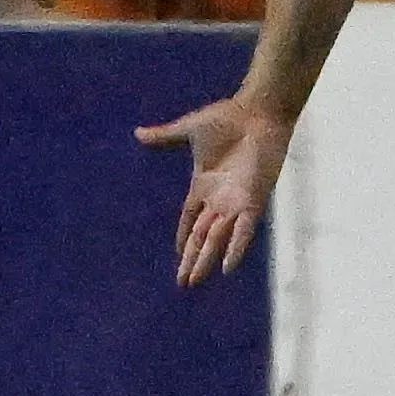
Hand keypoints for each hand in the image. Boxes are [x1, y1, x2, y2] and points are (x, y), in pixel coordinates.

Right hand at [132, 95, 290, 285]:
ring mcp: (235, 201)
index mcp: (203, 185)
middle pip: (201, 236)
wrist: (257, 112)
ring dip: (205, 260)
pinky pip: (243, 230)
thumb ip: (165, 136)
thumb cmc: (227, 118)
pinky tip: (227, 268)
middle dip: (192, 259)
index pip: (190, 219)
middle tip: (183, 283)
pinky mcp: (252, 200)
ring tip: (194, 281)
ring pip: (216, 239)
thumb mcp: (189, 130)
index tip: (179, 256)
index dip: (184, 238)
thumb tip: (138, 133)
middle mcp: (219, 199)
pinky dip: (235, 248)